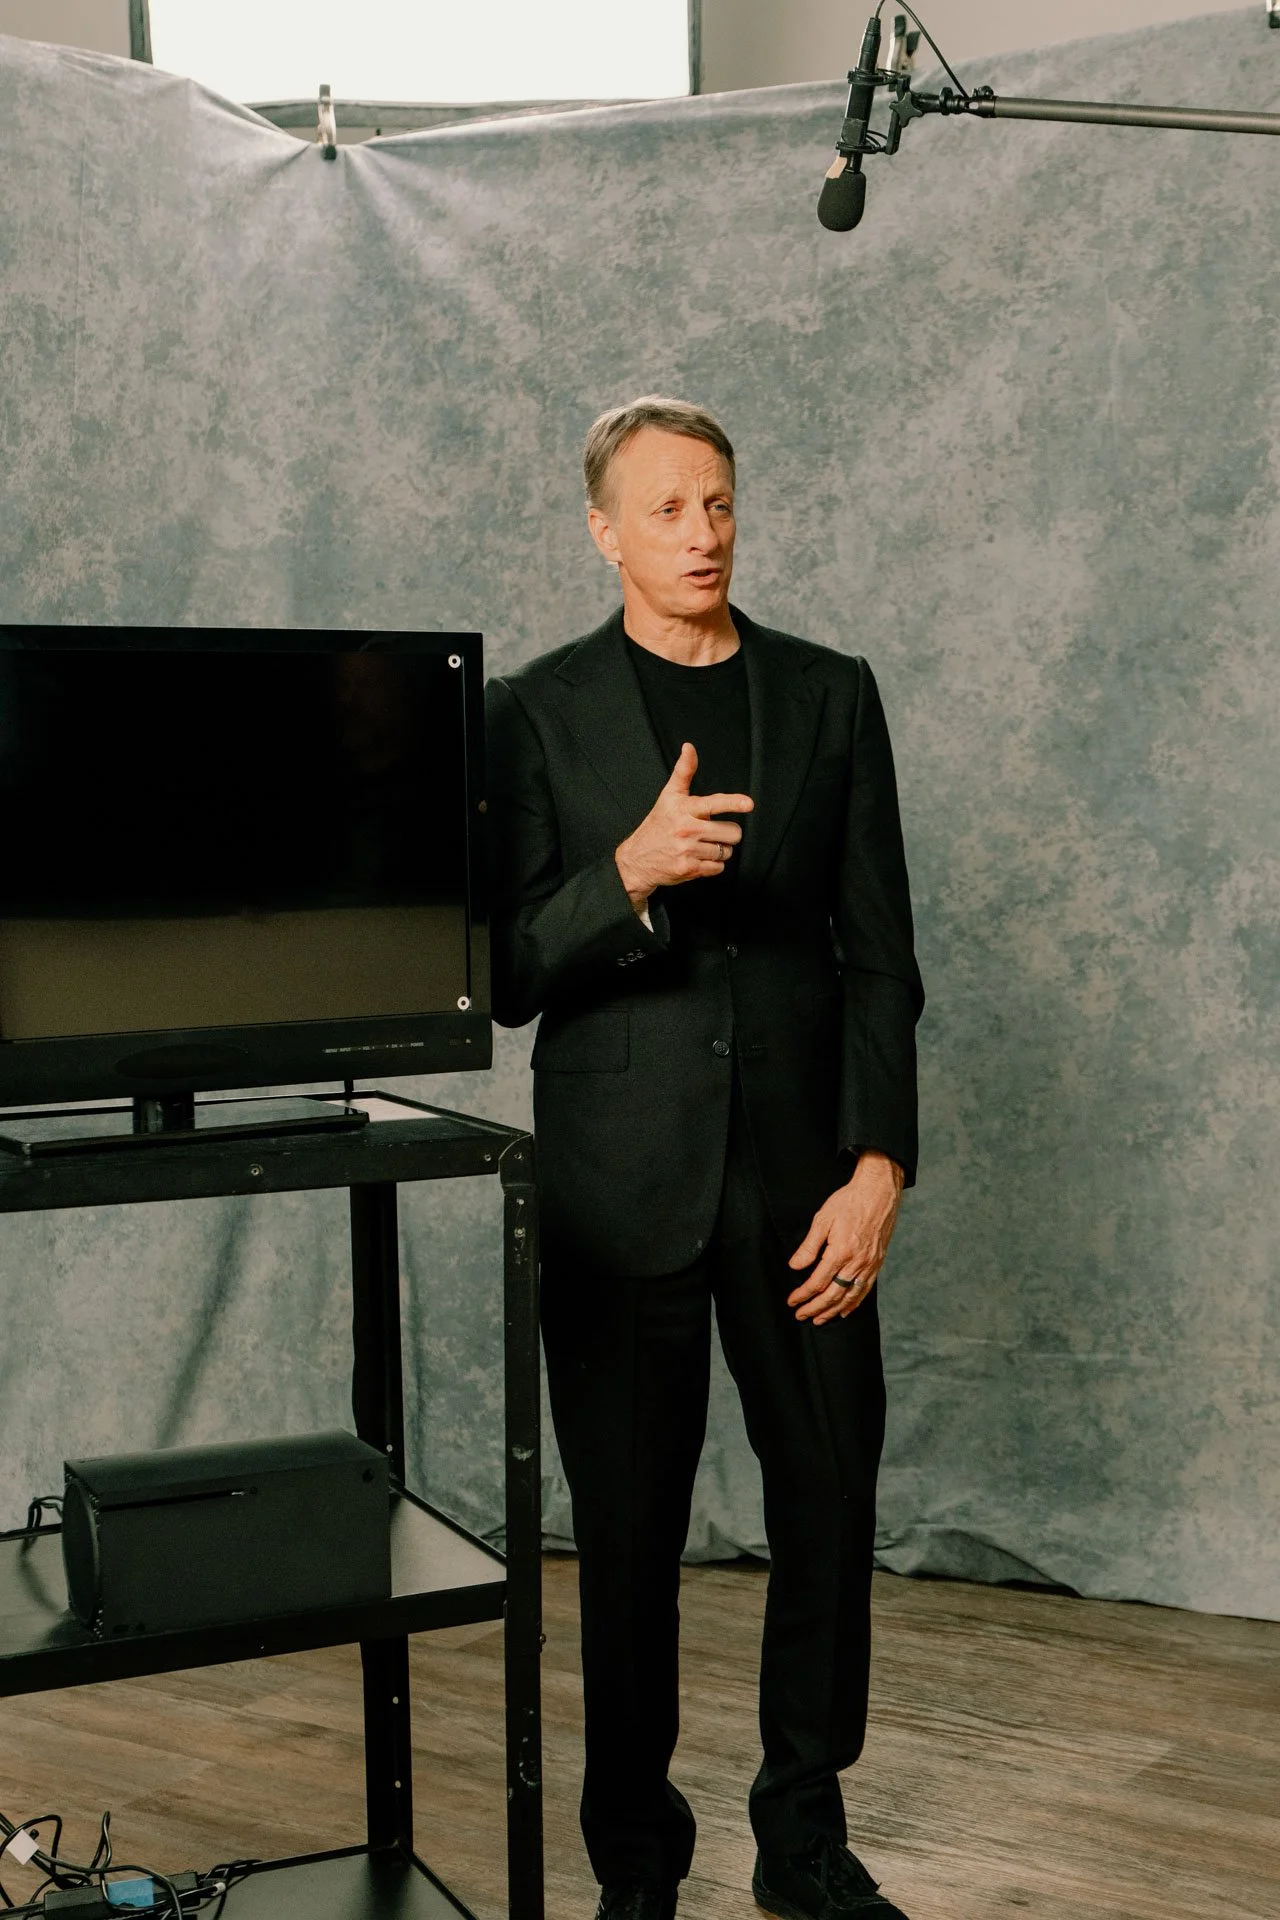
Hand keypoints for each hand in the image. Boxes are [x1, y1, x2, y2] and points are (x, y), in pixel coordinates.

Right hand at [615, 743, 753, 909]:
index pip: (714, 803)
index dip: (734, 803)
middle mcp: (687, 829)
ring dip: (720, 850)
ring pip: (727, 851)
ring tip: (702, 846)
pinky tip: (698, 858)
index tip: (749, 804)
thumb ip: (683, 771)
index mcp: (685, 809)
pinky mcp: (689, 869)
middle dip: (728, 833)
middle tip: (713, 832)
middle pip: (732, 832)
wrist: (637, 860)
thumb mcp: (668, 796)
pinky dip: (713, 865)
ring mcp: (688, 850)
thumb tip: (689, 747)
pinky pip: (718, 868)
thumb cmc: (657, 825)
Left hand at [787, 1151, 904, 1324]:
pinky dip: (853, 1303)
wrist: (878, 1192)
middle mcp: (856, 1263)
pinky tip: (844, 1309)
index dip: (803, 1294)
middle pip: (832, 1295)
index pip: (817, 1282)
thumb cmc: (849, 1202)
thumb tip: (795, 1266)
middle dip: (815, 1308)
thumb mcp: (823, 1219)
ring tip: (819, 1319)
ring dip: (832, 1310)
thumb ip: (809, 1246)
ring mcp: (869, 1265)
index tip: (792, 1301)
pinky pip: (865, 1290)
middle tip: (801, 1315)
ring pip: (849, 1297)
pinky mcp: (877, 1263)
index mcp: (840, 1252)